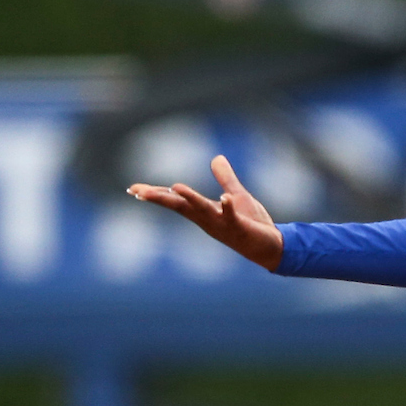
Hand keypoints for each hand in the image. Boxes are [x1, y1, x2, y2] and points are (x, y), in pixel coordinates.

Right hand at [128, 155, 283, 270]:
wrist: (272, 247)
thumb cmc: (252, 225)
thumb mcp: (236, 196)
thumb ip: (226, 179)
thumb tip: (216, 158)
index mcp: (204, 212)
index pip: (176, 202)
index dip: (156, 194)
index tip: (133, 189)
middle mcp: (208, 220)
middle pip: (180, 207)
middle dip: (160, 198)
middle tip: (138, 192)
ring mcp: (223, 226)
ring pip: (202, 212)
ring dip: (190, 199)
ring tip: (176, 187)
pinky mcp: (240, 229)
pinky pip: (232, 218)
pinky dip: (228, 208)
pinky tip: (225, 198)